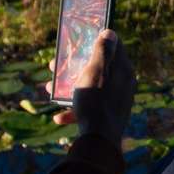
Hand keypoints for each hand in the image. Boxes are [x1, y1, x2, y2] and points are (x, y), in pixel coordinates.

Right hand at [51, 28, 134, 147]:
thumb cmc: (96, 101)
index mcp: (123, 71)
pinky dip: (74, 110)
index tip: (82, 38)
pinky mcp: (108, 117)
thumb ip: (103, 51)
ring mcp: (116, 101)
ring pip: (90, 88)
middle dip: (74, 66)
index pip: (115, 47)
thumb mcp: (96, 71)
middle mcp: (123, 85)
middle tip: (55, 64)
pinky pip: (89, 108)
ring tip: (50, 88)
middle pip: (98, 68)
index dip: (98, 39)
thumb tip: (111, 32)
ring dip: (68, 87)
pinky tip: (59, 117)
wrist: (99, 140)